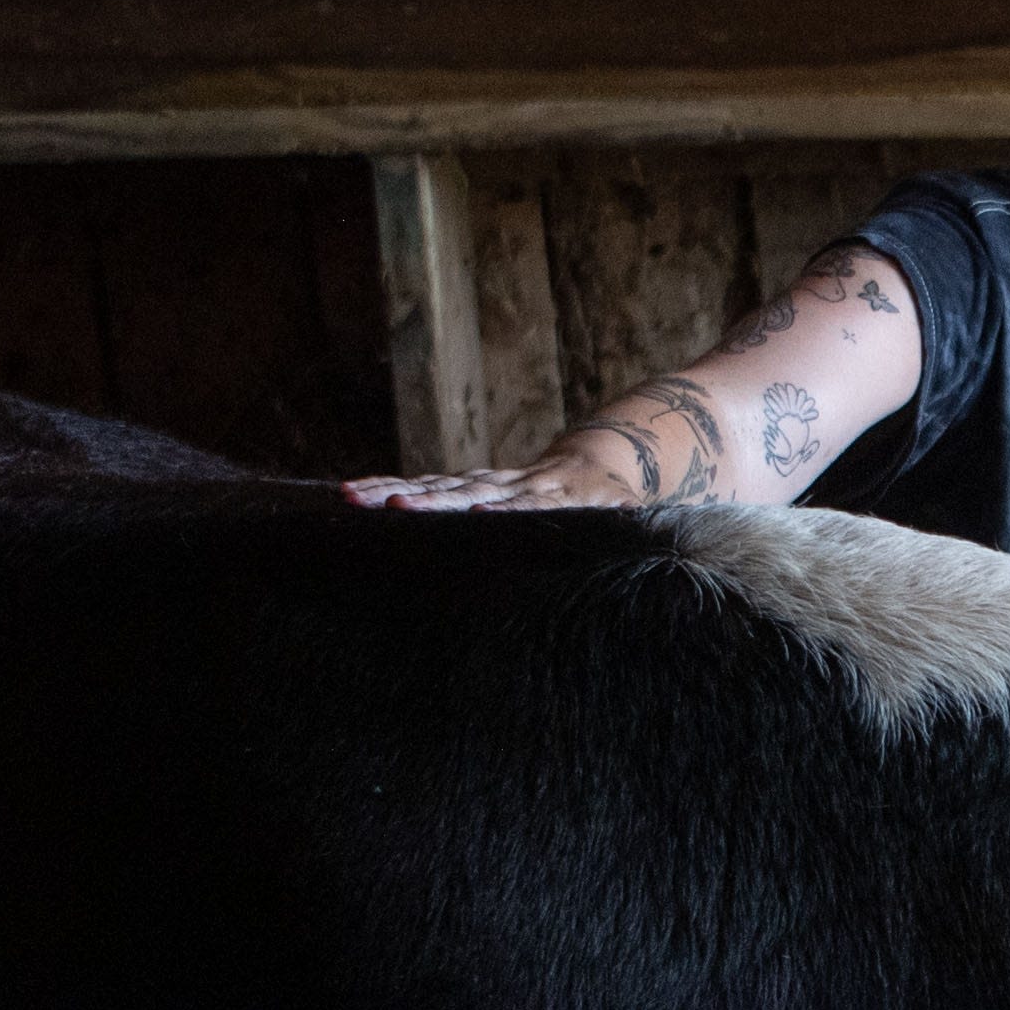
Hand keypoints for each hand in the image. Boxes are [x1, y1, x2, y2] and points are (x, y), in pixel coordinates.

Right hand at [343, 430, 652, 515]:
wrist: (606, 461)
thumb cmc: (620, 502)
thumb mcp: (633, 517)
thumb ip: (632, 530)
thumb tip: (657, 549)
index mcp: (559, 497)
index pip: (528, 506)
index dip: (503, 511)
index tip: (481, 513)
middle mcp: (516, 486)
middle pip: (468, 494)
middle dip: (430, 502)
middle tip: (394, 509)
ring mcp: (488, 482)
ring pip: (437, 486)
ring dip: (394, 492)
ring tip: (352, 498)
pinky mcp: (470, 484)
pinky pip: (425, 486)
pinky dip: (389, 487)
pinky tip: (352, 494)